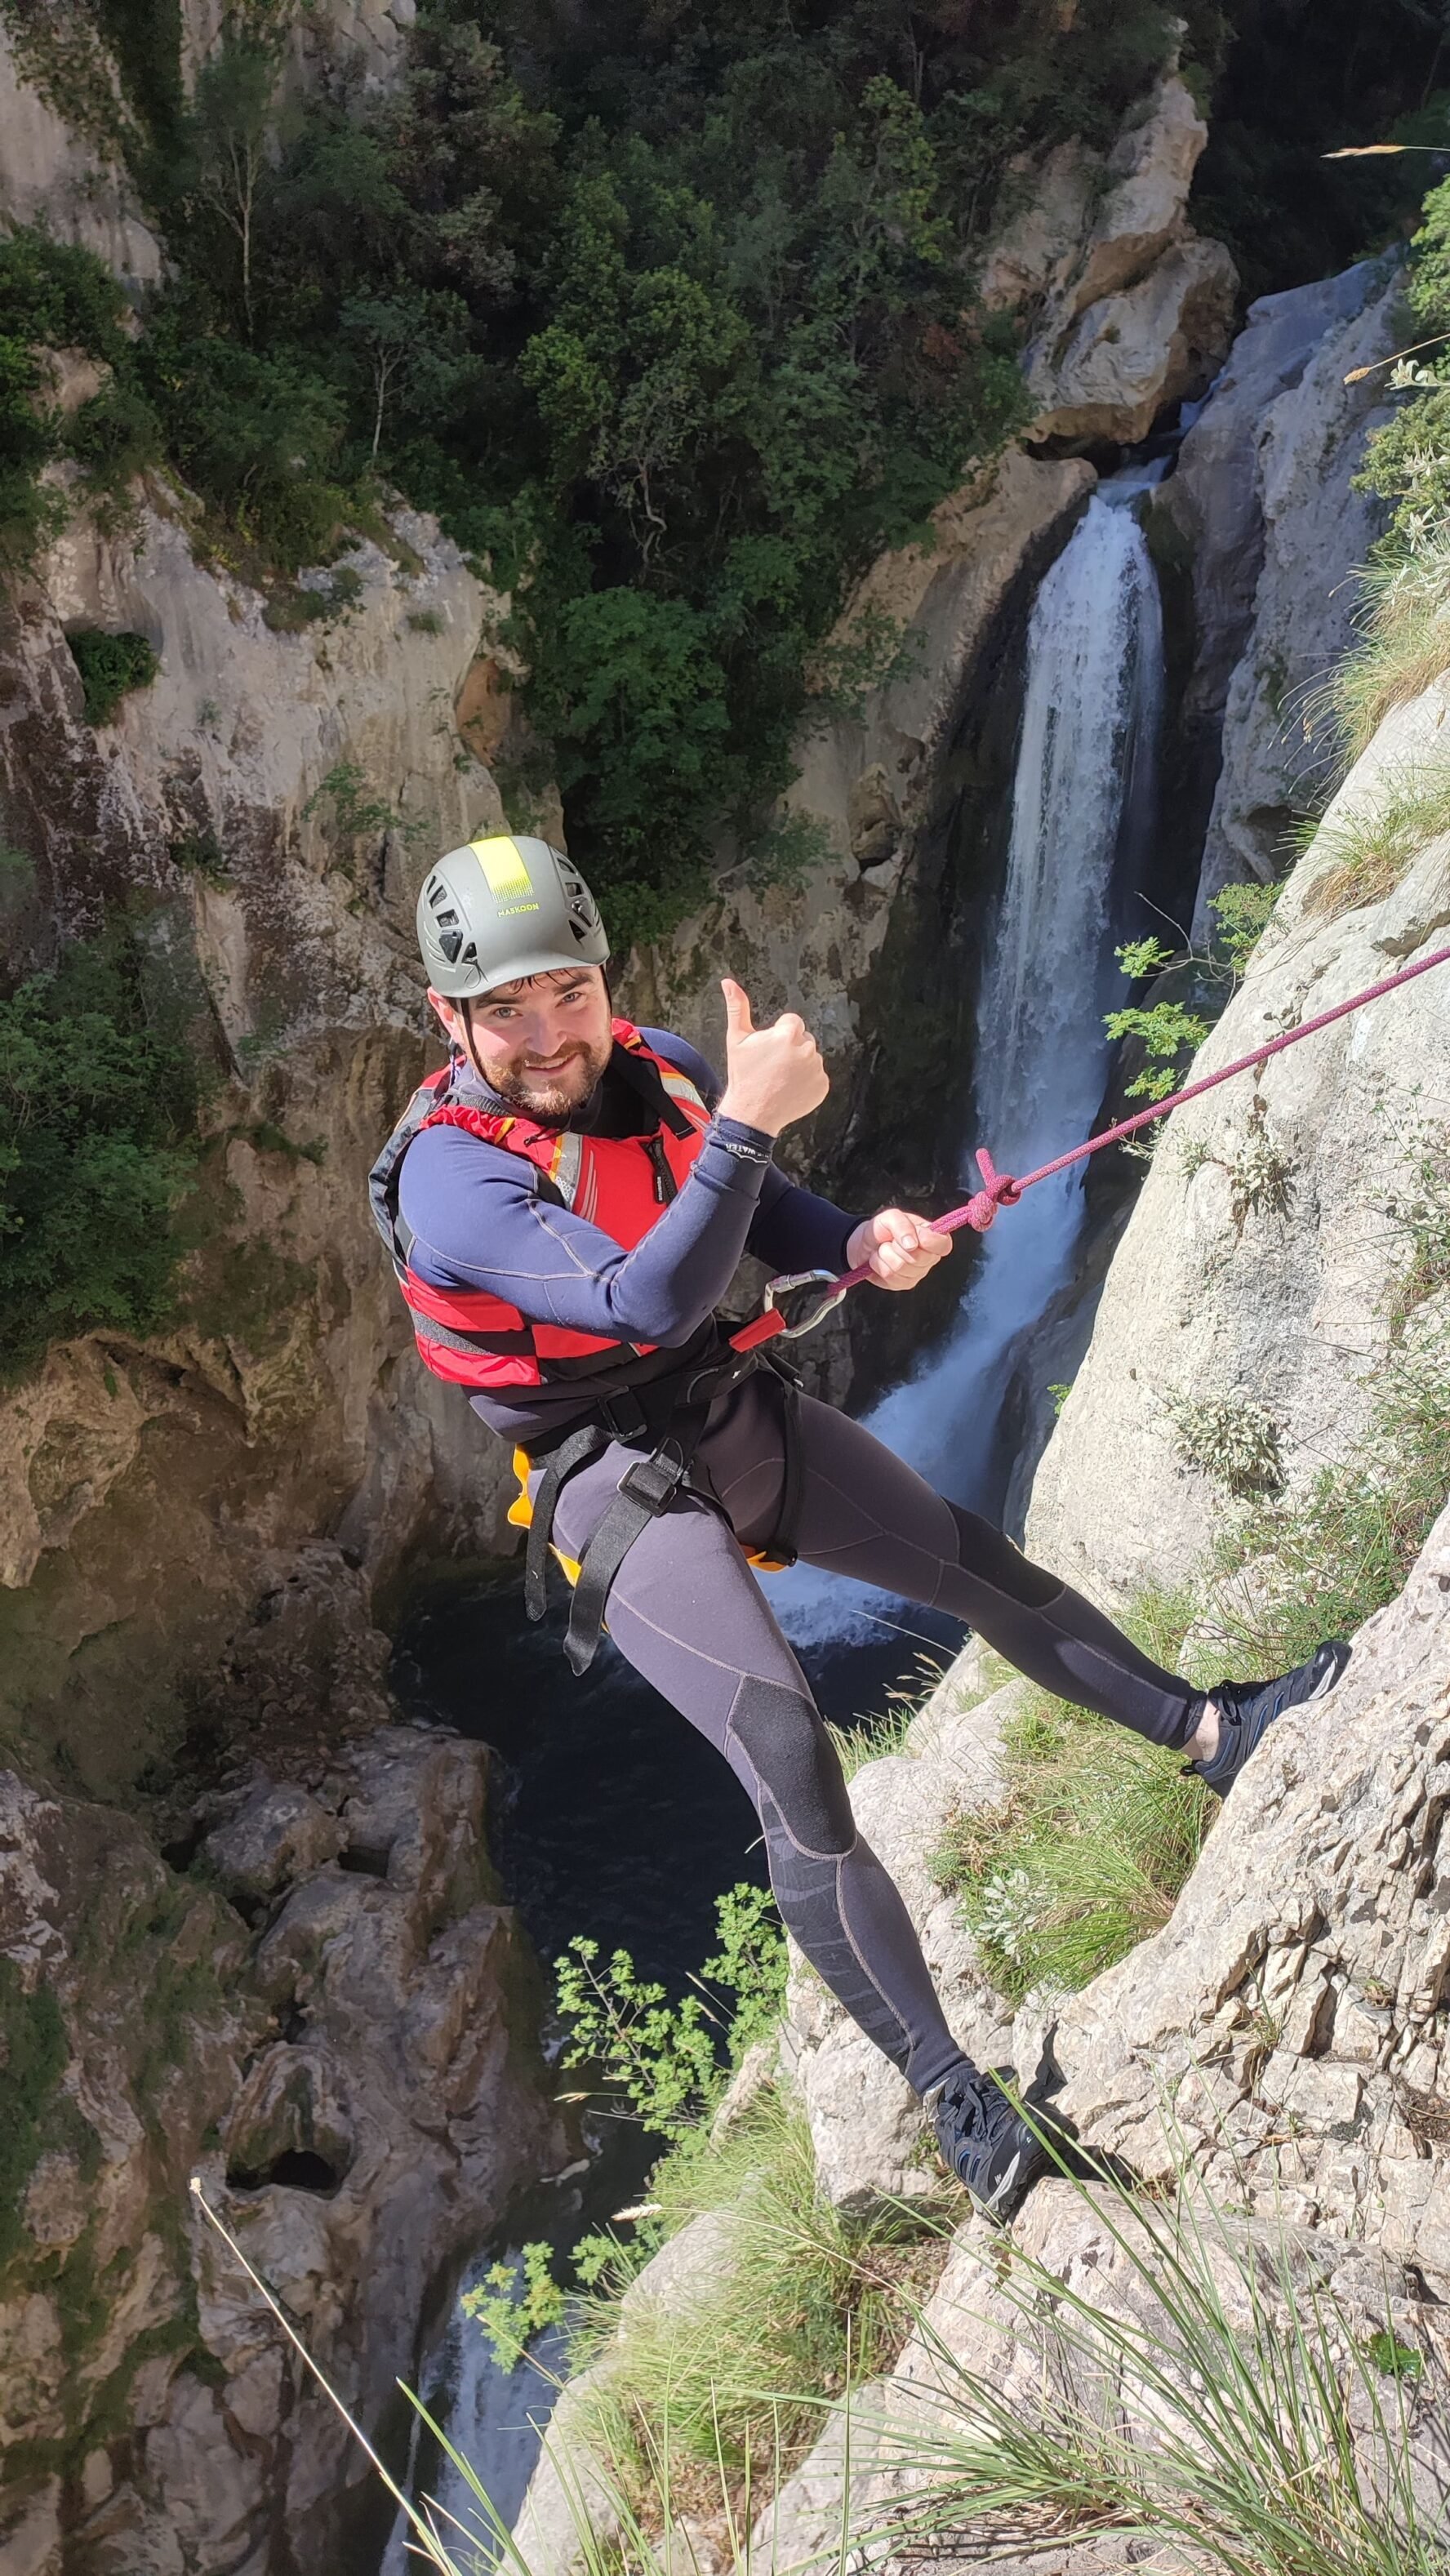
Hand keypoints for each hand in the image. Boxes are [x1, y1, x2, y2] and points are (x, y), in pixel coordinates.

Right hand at [717, 978, 828, 1136]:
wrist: (751, 1113)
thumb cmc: (743, 1075)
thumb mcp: (736, 1039)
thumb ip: (736, 1007)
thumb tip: (728, 982)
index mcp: (787, 1034)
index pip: (792, 1022)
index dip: (778, 1035)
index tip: (768, 1050)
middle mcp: (806, 1049)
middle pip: (803, 1038)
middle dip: (791, 1048)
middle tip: (773, 1066)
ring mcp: (816, 1069)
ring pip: (811, 1057)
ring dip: (799, 1064)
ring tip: (781, 1078)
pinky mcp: (822, 1085)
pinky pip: (817, 1076)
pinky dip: (807, 1081)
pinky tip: (790, 1088)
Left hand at [845, 1207, 952, 1290]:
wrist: (863, 1243)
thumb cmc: (882, 1229)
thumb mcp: (890, 1217)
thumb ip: (902, 1224)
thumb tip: (912, 1244)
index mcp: (932, 1237)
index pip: (943, 1244)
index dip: (929, 1241)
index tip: (915, 1236)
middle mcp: (929, 1257)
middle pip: (918, 1258)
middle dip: (897, 1246)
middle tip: (891, 1240)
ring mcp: (917, 1273)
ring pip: (901, 1268)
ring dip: (885, 1255)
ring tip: (884, 1249)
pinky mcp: (903, 1284)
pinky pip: (891, 1278)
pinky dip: (879, 1265)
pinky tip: (880, 1260)